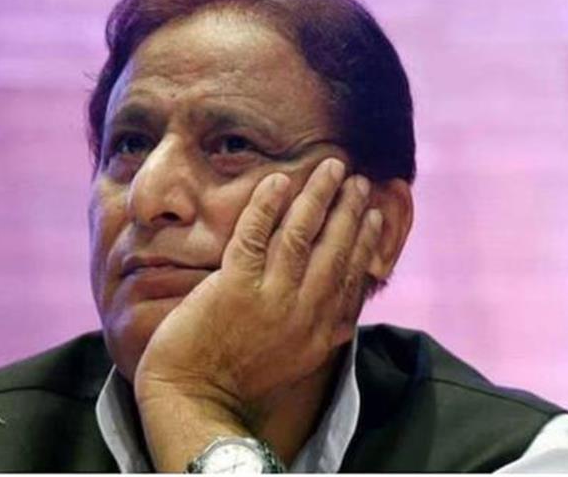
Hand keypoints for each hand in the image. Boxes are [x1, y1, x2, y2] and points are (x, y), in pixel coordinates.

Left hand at [134, 158, 382, 469]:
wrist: (192, 399)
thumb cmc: (234, 379)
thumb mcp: (292, 361)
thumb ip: (317, 332)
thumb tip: (341, 311)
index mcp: (319, 334)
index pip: (351, 278)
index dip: (366, 242)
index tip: (375, 216)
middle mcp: (302, 314)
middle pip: (334, 250)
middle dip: (350, 210)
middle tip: (359, 181)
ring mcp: (269, 299)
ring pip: (300, 236)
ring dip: (318, 196)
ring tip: (332, 168)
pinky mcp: (234, 287)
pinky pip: (254, 235)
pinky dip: (267, 205)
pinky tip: (280, 181)